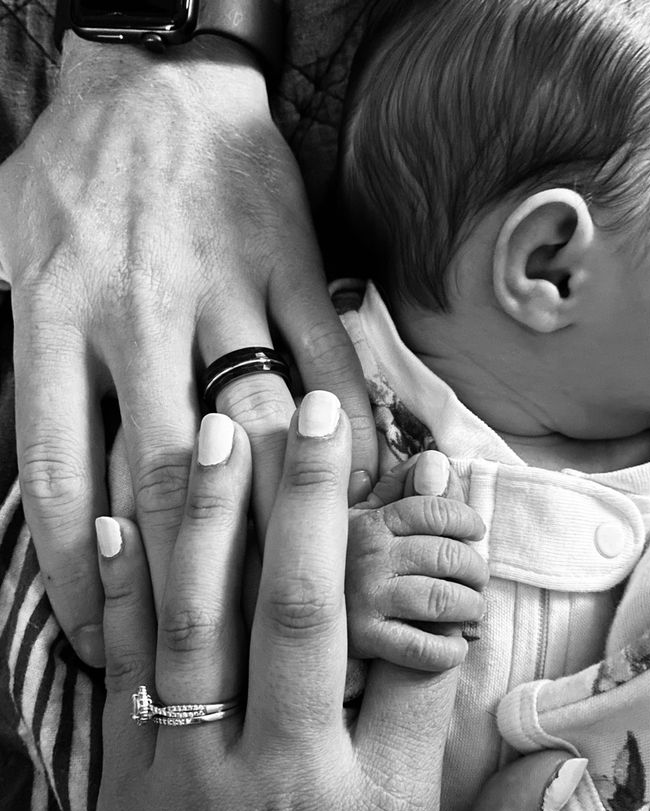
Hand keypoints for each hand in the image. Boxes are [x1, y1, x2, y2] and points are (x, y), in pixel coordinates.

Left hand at [0, 35, 375, 668]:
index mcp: (52, 316)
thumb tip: (44, 474)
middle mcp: (138, 311)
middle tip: (206, 649)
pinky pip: (333, 361)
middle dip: (188, 574)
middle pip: (169, 471)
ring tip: (300, 596)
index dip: (77, 576)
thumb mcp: (1, 253)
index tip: (98, 643)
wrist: (157, 77)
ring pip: (258, 426)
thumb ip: (15, 360)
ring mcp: (224, 287)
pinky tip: (370, 494)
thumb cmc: (73, 177)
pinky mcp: (292, 263)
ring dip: (284, 515)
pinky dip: (356, 431)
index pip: (60, 476)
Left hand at [93, 393, 452, 810]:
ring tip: (220, 434)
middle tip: (319, 416)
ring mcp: (194, 783)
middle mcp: (288, 783)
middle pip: (308, 613)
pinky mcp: (127, 795)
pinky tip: (119, 522)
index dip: (439, 558)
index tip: (443, 478)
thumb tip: (562, 764)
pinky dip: (122, 590)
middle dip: (313, 503)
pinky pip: (126, 673)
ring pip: (202, 624)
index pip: (420, 658)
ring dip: (211, 518)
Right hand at [347, 451, 488, 669]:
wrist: (305, 613)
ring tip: (471, 608)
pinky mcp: (367, 640)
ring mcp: (366, 598)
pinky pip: (423, 648)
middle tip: (477, 578)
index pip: (433, 510)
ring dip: (469, 607)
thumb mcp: (367, 514)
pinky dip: (449, 650)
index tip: (476, 531)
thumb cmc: (351, 558)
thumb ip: (405, 486)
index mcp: (371, 521)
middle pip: (446, 555)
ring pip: (442, 600)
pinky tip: (455, 645)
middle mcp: (367, 556)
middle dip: (475, 568)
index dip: (466, 519)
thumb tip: (437, 462)